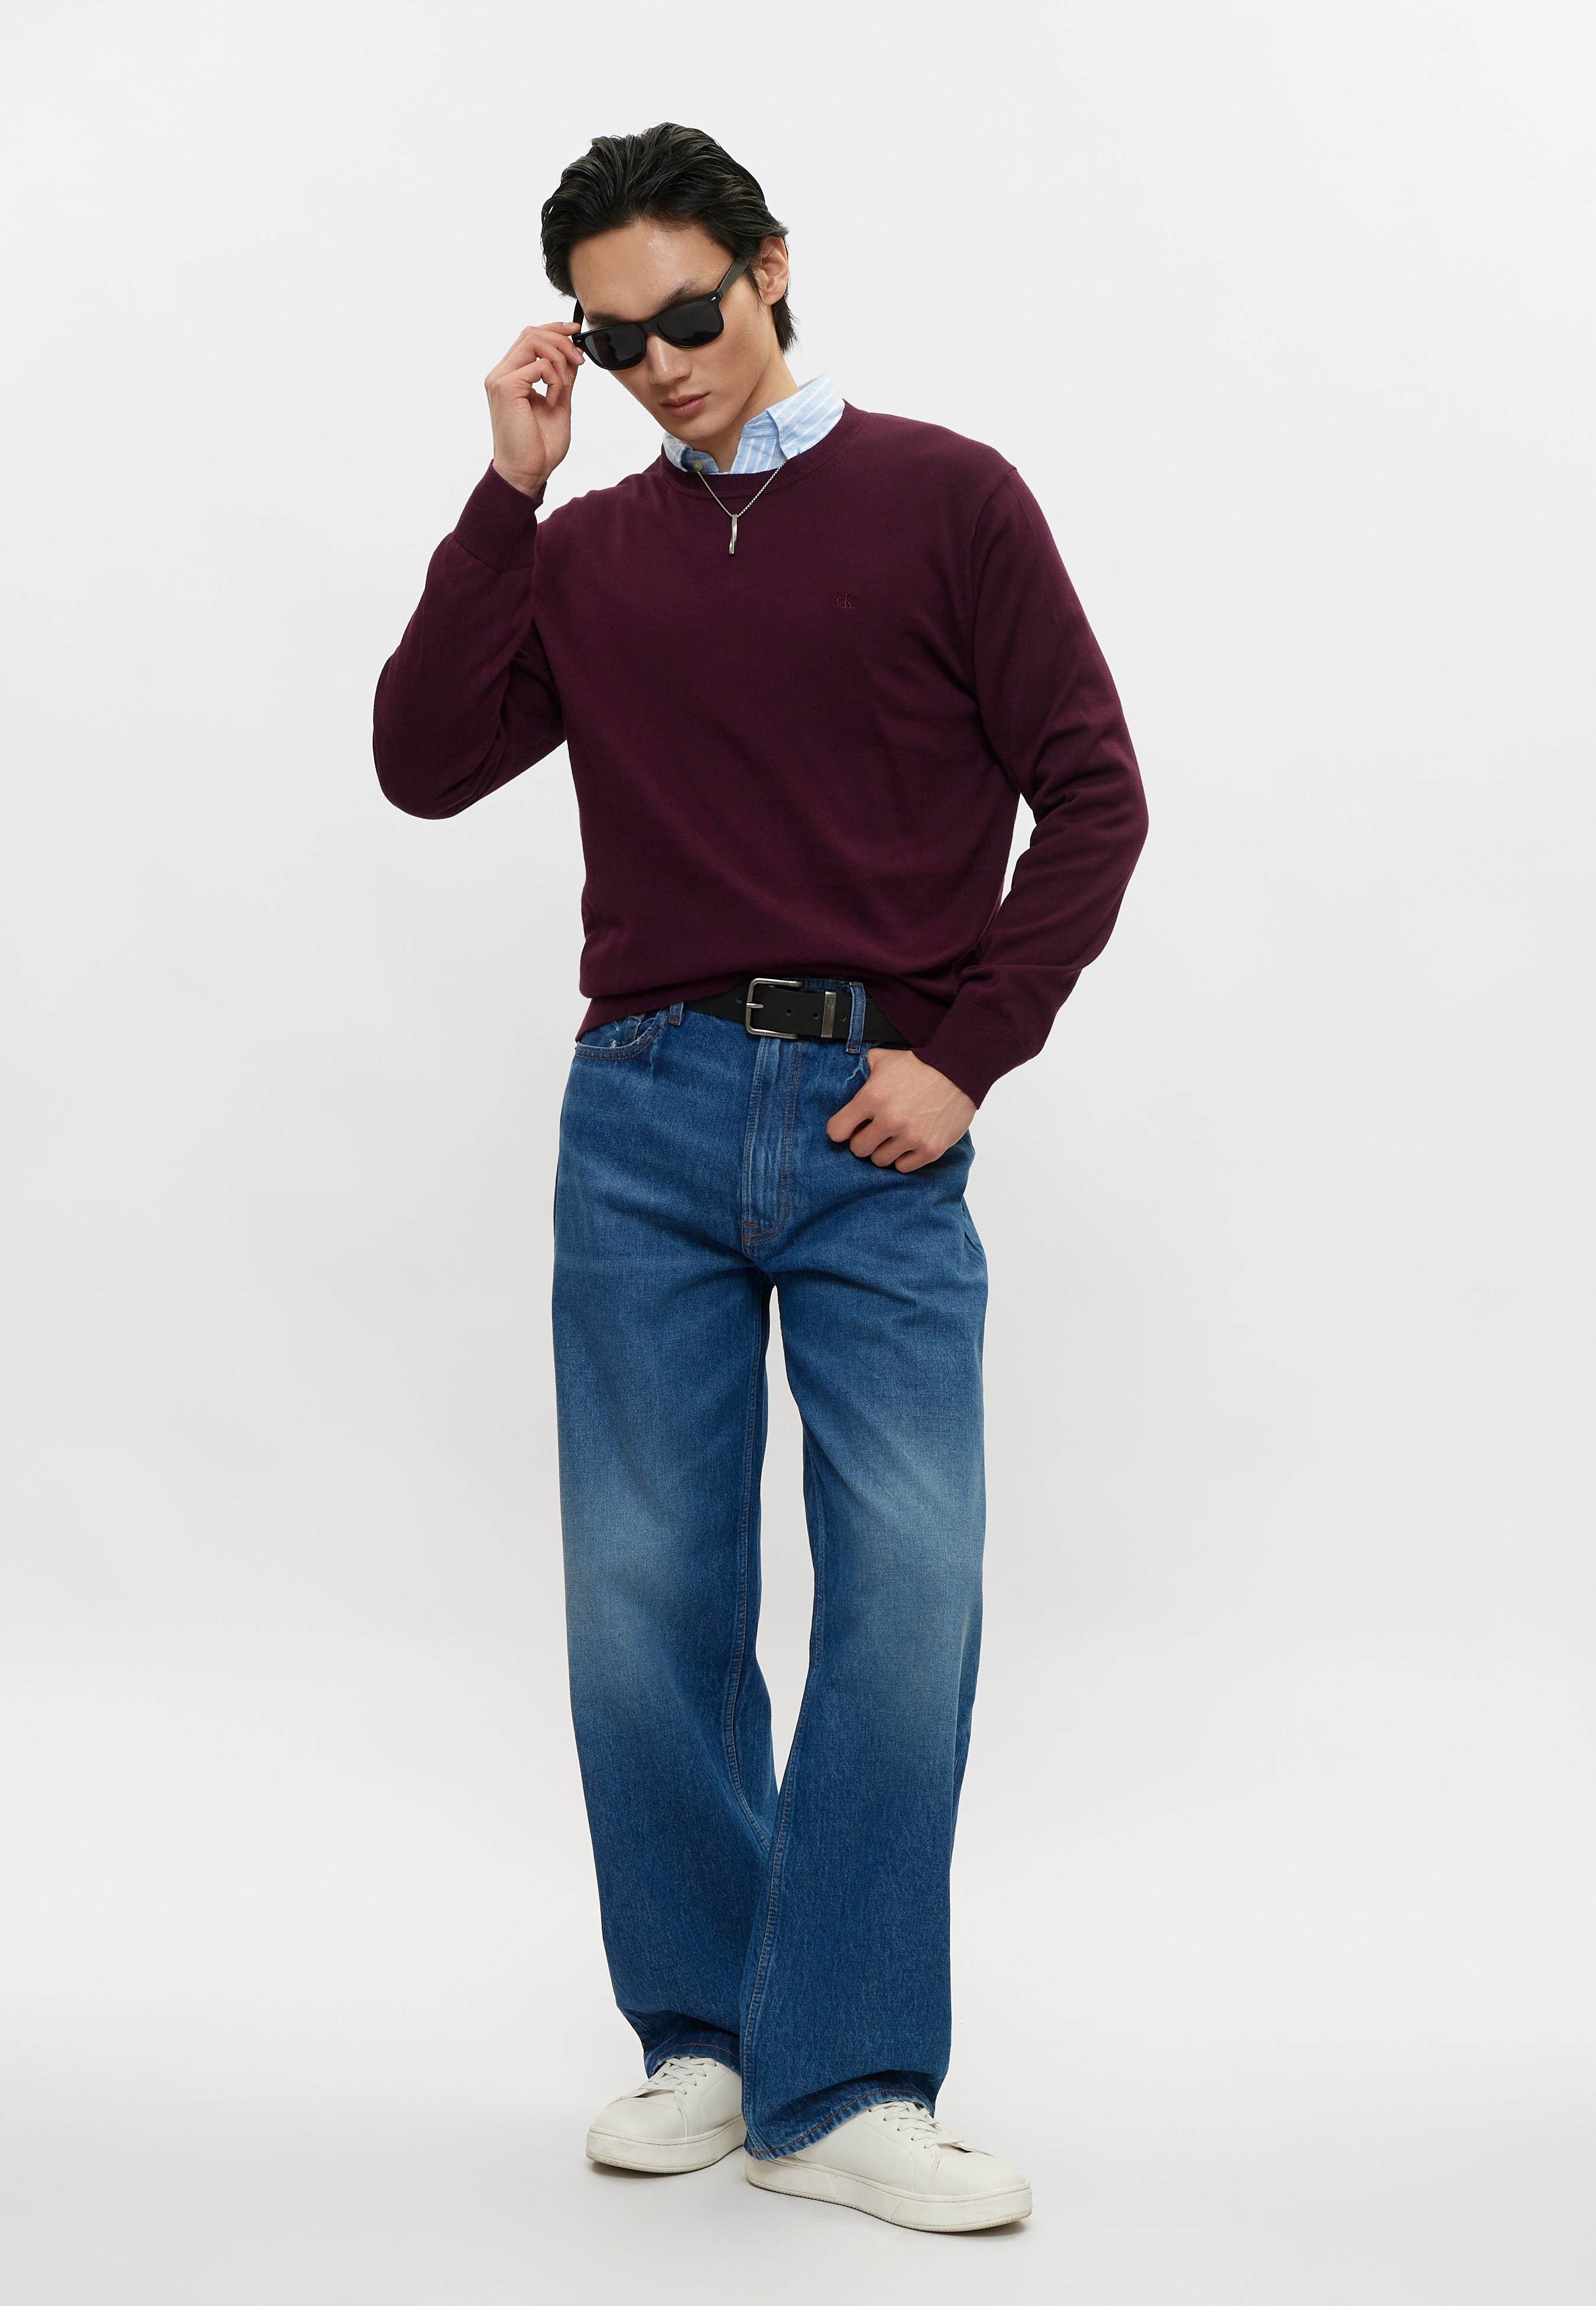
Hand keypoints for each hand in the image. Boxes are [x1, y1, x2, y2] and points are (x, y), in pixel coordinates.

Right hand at [484, 320, 585, 496]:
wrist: (527, 473)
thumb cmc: (539, 447)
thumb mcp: (559, 403)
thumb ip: (563, 378)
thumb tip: (573, 355)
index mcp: (511, 376)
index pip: (529, 337)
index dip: (553, 328)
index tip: (575, 332)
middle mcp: (501, 374)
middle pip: (531, 333)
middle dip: (561, 341)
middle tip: (579, 361)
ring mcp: (500, 379)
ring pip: (533, 341)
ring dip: (559, 359)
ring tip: (565, 387)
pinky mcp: (505, 387)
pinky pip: (538, 366)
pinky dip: (555, 380)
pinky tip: (555, 401)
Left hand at [825, 1048, 976, 1170]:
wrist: (959, 1069)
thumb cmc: (921, 1064)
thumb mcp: (884, 1059)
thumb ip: (864, 1070)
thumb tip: (853, 1074)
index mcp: (872, 1098)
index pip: (837, 1131)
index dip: (841, 1129)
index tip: (849, 1127)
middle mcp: (889, 1120)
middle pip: (858, 1149)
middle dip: (863, 1140)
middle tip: (874, 1131)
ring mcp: (911, 1137)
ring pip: (880, 1160)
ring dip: (884, 1150)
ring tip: (893, 1137)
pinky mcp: (930, 1149)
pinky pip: (904, 1167)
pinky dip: (904, 1158)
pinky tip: (908, 1144)